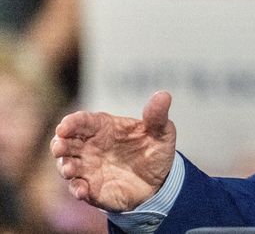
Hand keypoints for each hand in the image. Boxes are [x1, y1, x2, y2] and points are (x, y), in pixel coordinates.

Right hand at [50, 91, 176, 211]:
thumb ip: (157, 116)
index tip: (65, 126)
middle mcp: (90, 147)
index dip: (71, 122)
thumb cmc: (155, 151)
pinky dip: (77, 189)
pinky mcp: (91, 188)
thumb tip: (163, 95)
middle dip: (59, 144)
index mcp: (104, 127)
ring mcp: (88, 168)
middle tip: (59, 147)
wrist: (159, 182)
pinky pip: (78, 189)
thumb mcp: (161, 132)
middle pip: (66, 142)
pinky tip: (82, 191)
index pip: (82, 121)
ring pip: (67, 165)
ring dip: (65, 167)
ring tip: (70, 170)